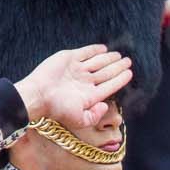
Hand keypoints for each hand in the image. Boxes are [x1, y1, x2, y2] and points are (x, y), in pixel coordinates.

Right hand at [16, 46, 135, 131]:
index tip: (130, 73)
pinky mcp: (68, 59)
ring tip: (120, 56)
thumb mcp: (79, 119)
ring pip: (98, 62)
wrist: (39, 94)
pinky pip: (85, 53)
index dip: (120, 80)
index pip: (109, 86)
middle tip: (128, 61)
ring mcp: (77, 70)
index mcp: (89, 95)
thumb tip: (105, 105)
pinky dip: (94, 50)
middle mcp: (84, 82)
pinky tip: (104, 49)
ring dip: (109, 59)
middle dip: (118, 67)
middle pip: (106, 73)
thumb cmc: (57, 109)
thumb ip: (95, 115)